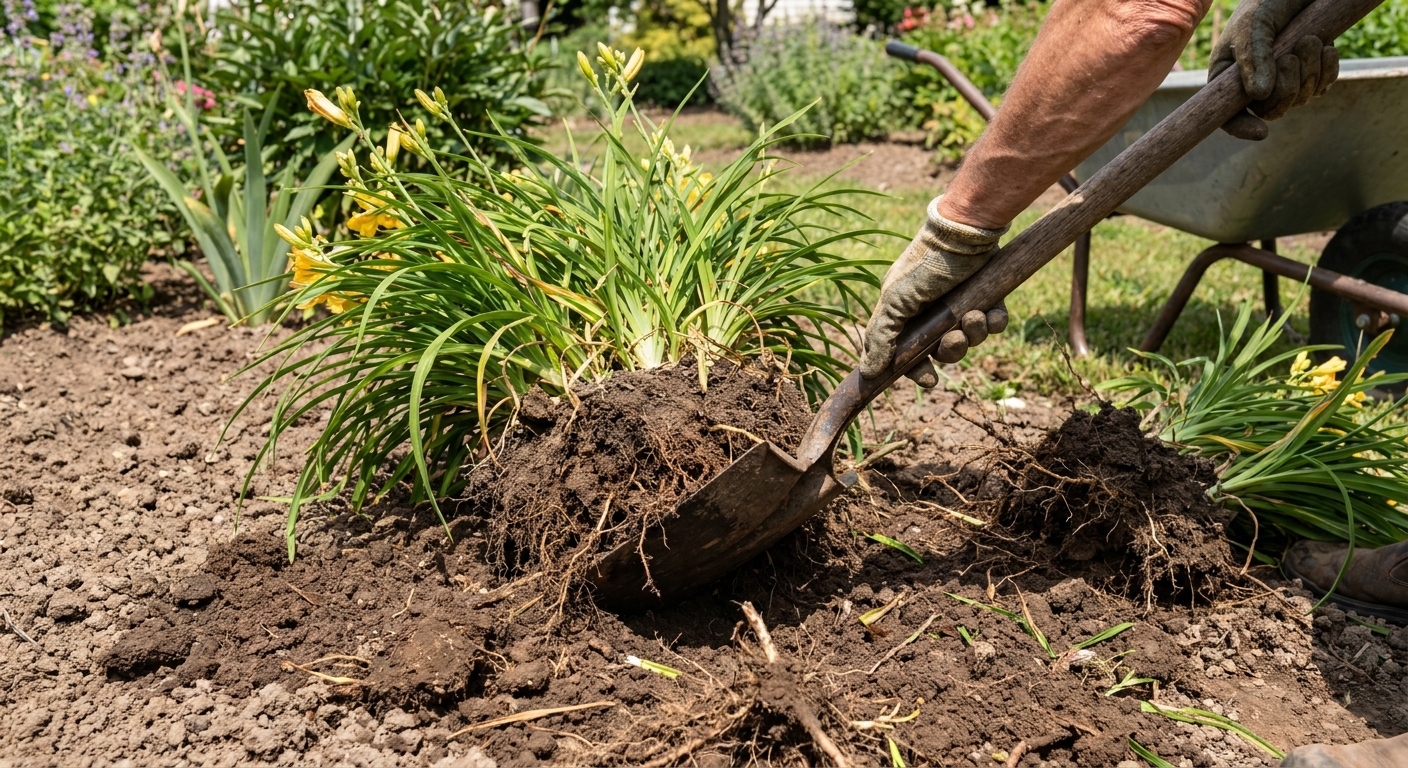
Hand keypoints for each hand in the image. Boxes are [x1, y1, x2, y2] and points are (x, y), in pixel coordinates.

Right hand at [860, 196, 1008, 387]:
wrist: (965, 231)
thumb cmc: (926, 264)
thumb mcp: (896, 300)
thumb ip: (881, 337)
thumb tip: (867, 372)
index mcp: (906, 313)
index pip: (909, 354)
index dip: (918, 370)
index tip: (931, 380)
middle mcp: (933, 311)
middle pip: (943, 351)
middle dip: (951, 351)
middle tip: (955, 340)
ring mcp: (961, 304)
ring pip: (970, 339)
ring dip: (973, 334)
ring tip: (974, 315)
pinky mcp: (988, 296)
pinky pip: (994, 323)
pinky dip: (994, 322)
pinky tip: (992, 311)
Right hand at [1210, 0, 1338, 140]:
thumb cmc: (1265, 3)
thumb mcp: (1253, 26)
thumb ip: (1254, 58)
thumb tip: (1260, 96)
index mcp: (1229, 78)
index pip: (1227, 116)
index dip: (1241, 127)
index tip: (1261, 132)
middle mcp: (1255, 84)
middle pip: (1271, 111)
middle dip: (1287, 88)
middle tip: (1291, 57)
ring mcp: (1285, 80)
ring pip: (1300, 99)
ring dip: (1309, 72)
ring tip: (1309, 40)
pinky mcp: (1311, 72)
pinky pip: (1322, 87)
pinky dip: (1327, 70)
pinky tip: (1326, 48)